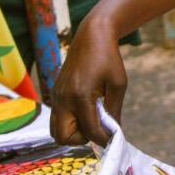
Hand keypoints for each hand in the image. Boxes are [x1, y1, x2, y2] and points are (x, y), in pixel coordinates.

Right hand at [49, 17, 126, 147]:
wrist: (91, 36)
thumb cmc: (109, 58)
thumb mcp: (118, 84)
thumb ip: (114, 110)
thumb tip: (113, 132)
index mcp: (80, 96)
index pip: (89, 130)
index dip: (104, 138)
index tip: (114, 137)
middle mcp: (64, 99)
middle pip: (63, 138)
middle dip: (82, 138)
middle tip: (97, 126)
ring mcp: (56, 96)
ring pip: (55, 131)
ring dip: (72, 132)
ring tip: (90, 118)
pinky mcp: (55, 93)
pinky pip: (56, 118)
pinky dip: (68, 121)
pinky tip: (84, 110)